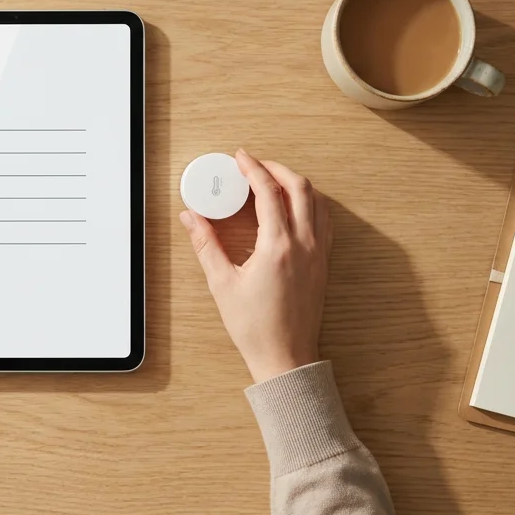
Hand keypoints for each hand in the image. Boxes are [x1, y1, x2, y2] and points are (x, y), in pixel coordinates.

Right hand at [178, 150, 331, 383]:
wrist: (286, 356)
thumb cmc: (255, 327)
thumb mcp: (222, 283)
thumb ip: (206, 244)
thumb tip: (191, 217)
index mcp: (278, 247)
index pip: (269, 192)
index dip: (253, 169)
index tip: (240, 158)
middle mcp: (304, 245)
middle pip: (299, 188)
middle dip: (276, 169)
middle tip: (255, 165)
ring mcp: (318, 253)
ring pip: (317, 201)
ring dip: (296, 183)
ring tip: (273, 180)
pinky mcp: (322, 263)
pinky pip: (323, 220)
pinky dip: (310, 203)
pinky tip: (294, 207)